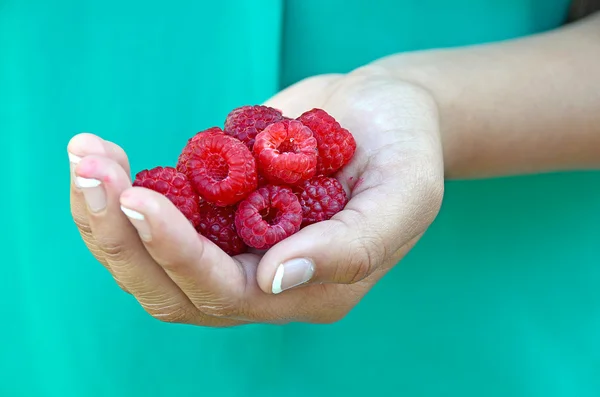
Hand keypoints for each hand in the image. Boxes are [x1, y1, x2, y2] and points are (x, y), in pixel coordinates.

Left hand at [68, 67, 443, 325]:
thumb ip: (353, 246)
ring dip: (106, 216)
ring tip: (86, 156)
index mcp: (310, 289)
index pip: (227, 292)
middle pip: (171, 288)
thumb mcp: (405, 194)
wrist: (384, 109)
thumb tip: (274, 279)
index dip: (178, 253)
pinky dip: (119, 193)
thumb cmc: (406, 149)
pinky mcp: (215, 207)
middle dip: (122, 238)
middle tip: (90, 172)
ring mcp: (233, 243)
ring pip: (150, 260)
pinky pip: (155, 217)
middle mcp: (263, 277)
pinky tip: (103, 156)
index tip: (140, 199)